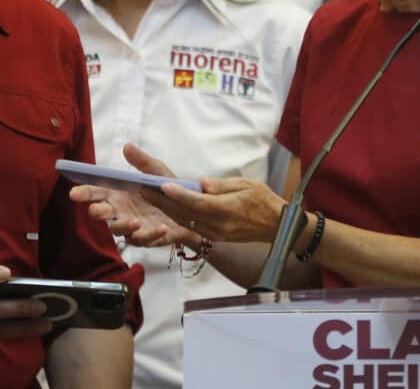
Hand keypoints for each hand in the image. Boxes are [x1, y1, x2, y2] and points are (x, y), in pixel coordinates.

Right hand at [69, 144, 196, 247]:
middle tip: (97, 210)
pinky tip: (162, 228)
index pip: (96, 192)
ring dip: (124, 226)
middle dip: (97, 212)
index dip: (84, 192)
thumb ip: (143, 161)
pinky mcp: (146, 238)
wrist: (188, 210)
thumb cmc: (166, 189)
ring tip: (136, 221)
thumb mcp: (157, 171)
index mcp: (118, 193)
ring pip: (118, 230)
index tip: (74, 193)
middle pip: (100, 213)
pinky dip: (151, 235)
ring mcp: (131, 226)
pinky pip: (143, 239)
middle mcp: (120, 210)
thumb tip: (127, 146)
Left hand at [144, 176, 286, 243]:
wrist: (277, 226)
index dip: (178, 194)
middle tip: (143, 188)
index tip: (162, 185)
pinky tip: (166, 207)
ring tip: (148, 195)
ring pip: (185, 221)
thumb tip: (200, 182)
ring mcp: (215, 234)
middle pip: (185, 213)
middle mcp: (218, 225)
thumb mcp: (247, 185)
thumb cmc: (264, 201)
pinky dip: (177, 216)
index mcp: (226, 210)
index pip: (197, 202)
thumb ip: (221, 185)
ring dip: (165, 209)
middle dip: (162, 201)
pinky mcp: (214, 237)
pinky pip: (191, 226)